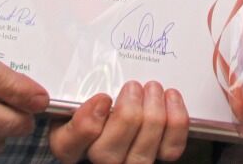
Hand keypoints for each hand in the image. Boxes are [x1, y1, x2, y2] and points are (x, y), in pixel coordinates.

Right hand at [49, 81, 188, 163]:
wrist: (127, 110)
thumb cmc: (100, 100)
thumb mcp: (78, 92)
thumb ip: (75, 88)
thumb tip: (91, 94)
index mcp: (71, 143)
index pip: (67, 146)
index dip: (85, 126)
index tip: (102, 98)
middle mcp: (100, 159)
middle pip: (107, 154)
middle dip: (126, 116)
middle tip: (133, 87)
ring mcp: (130, 161)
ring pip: (140, 156)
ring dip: (152, 117)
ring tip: (153, 88)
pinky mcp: (159, 156)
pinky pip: (170, 150)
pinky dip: (175, 123)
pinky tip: (170, 98)